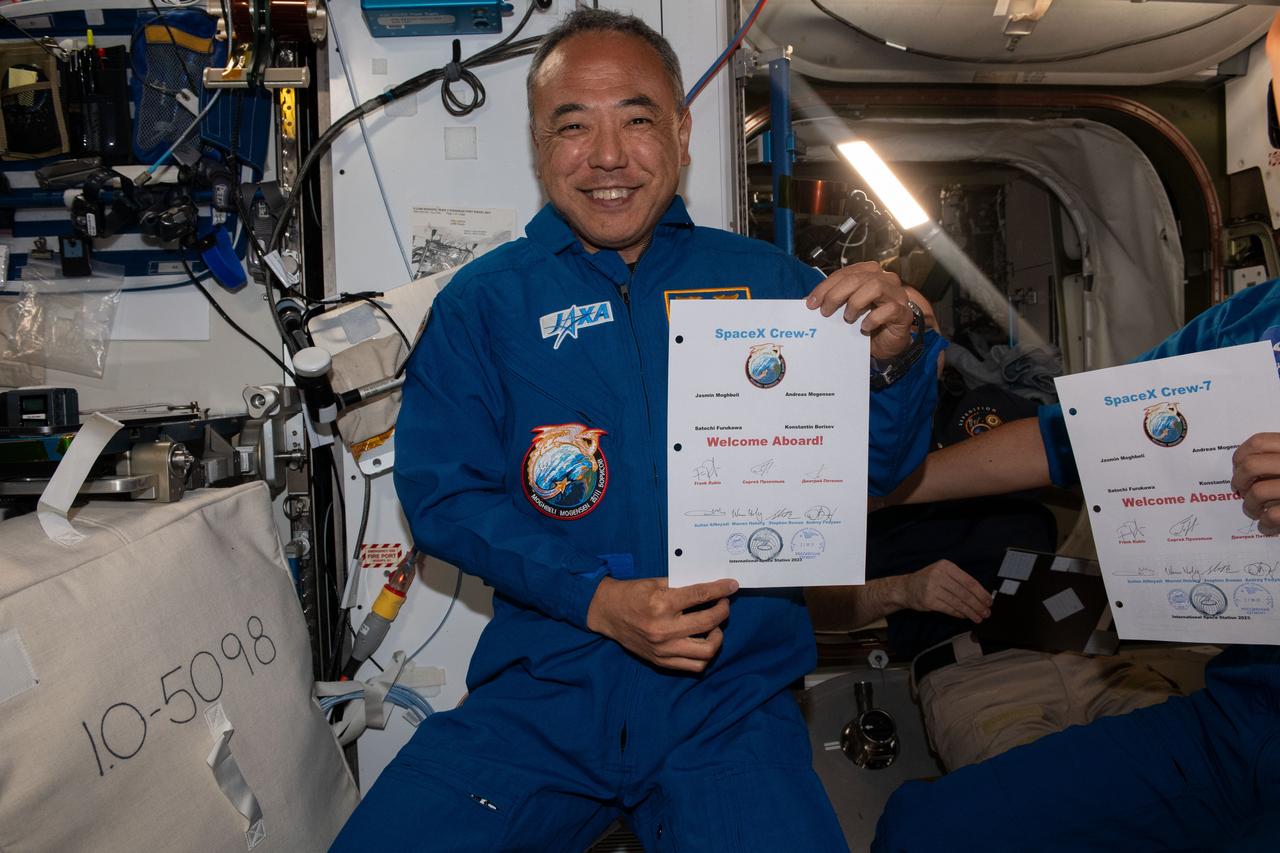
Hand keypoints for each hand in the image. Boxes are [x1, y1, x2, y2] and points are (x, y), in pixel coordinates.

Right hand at [586, 576, 737, 671]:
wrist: (607, 612)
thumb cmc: (632, 594)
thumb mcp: (656, 583)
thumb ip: (682, 586)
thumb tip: (711, 586)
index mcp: (663, 604)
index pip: (701, 596)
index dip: (721, 590)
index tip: (732, 586)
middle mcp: (665, 629)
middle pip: (709, 621)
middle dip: (723, 610)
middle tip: (723, 604)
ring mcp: (664, 649)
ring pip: (706, 650)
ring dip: (717, 636)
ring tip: (714, 626)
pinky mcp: (661, 661)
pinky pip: (693, 665)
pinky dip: (704, 654)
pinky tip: (703, 641)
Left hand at [805, 261, 914, 358]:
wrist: (885, 344)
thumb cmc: (865, 323)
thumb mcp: (844, 310)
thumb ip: (830, 302)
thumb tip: (806, 301)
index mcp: (869, 273)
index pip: (845, 273)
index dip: (826, 286)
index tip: (811, 302)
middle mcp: (885, 279)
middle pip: (858, 278)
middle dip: (836, 294)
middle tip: (825, 312)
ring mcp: (897, 295)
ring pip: (875, 287)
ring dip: (856, 303)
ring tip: (848, 318)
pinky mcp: (904, 312)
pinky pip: (889, 309)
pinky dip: (873, 318)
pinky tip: (864, 327)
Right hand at [900, 560, 991, 622]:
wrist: (906, 588)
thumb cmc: (928, 580)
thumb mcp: (942, 573)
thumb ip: (959, 581)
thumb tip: (980, 595)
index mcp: (946, 566)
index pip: (968, 581)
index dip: (981, 592)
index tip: (988, 601)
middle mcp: (938, 575)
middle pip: (964, 593)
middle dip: (978, 605)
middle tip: (986, 612)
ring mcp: (932, 588)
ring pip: (958, 602)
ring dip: (971, 612)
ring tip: (978, 617)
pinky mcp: (928, 601)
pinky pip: (949, 609)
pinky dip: (959, 614)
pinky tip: (965, 616)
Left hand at [1232, 432, 1279, 533]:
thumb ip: (1279, 458)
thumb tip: (1243, 465)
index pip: (1259, 443)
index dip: (1240, 456)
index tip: (1238, 467)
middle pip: (1251, 466)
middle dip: (1239, 481)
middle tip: (1241, 490)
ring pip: (1258, 492)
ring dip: (1249, 506)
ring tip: (1253, 511)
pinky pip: (1273, 515)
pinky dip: (1264, 523)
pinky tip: (1267, 525)